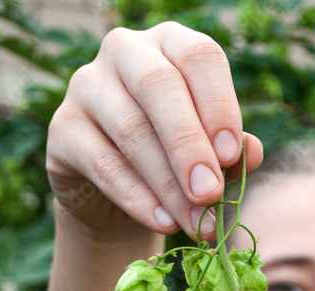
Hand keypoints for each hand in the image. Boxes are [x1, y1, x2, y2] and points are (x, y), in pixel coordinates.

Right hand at [46, 21, 262, 240]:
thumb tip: (252, 152)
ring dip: (168, 185)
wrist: (113, 195)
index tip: (232, 155)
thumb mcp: (206, 154)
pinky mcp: (62, 129)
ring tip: (196, 223)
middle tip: (211, 195)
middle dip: (189, 146)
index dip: (219, 104)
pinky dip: (137, 198)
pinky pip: (103, 164)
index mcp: (170, 43)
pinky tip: (163, 222)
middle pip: (159, 86)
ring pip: (132, 130)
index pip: (199, 56)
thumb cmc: (171, 162)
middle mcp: (125, 51)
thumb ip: (229, 152)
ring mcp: (86, 86)